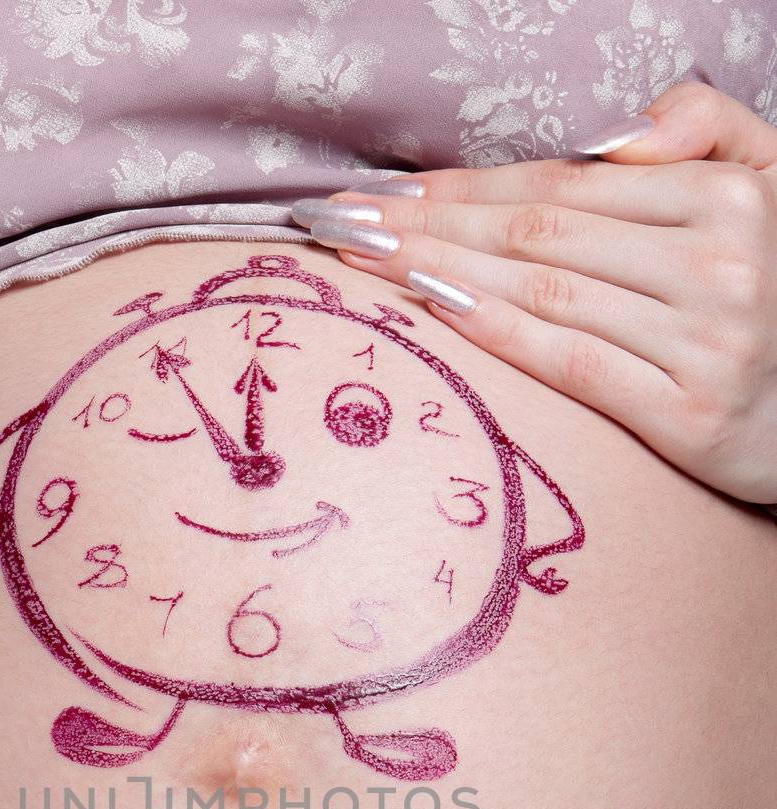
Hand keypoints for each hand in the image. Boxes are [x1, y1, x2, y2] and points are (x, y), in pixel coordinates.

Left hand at [298, 82, 776, 505]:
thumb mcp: (775, 185)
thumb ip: (708, 129)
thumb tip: (607, 138)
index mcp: (726, 197)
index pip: (566, 184)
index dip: (467, 184)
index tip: (387, 189)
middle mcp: (716, 262)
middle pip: (539, 231)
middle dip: (427, 222)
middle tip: (339, 220)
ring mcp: (704, 342)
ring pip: (542, 290)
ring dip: (440, 267)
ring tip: (363, 258)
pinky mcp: (688, 416)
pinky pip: (572, 362)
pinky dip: (497, 330)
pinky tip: (432, 307)